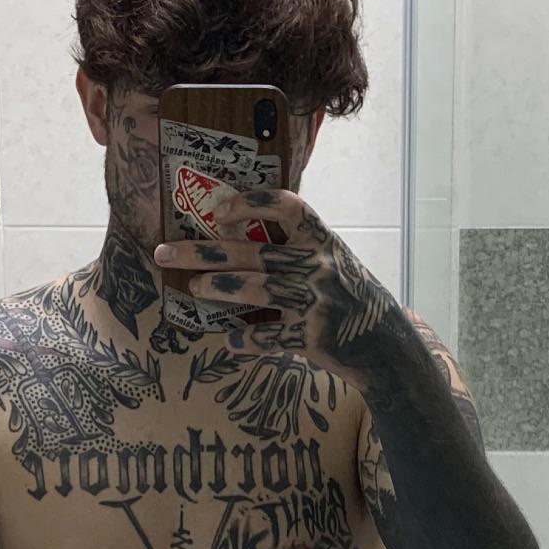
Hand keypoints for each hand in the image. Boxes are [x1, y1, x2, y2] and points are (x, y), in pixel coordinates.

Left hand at [152, 187, 406, 384]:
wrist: (386, 346)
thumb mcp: (333, 262)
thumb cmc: (350, 299)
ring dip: (217, 288)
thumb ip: (296, 248)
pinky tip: (231, 339)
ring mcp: (315, 301)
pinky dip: (244, 340)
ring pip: (254, 289)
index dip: (251, 203)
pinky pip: (266, 336)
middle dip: (201, 252)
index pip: (287, 206)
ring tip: (194, 287)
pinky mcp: (311, 336)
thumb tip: (236, 238)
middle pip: (251, 252)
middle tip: (163, 253)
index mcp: (323, 240)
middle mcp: (319, 265)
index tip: (217, 210)